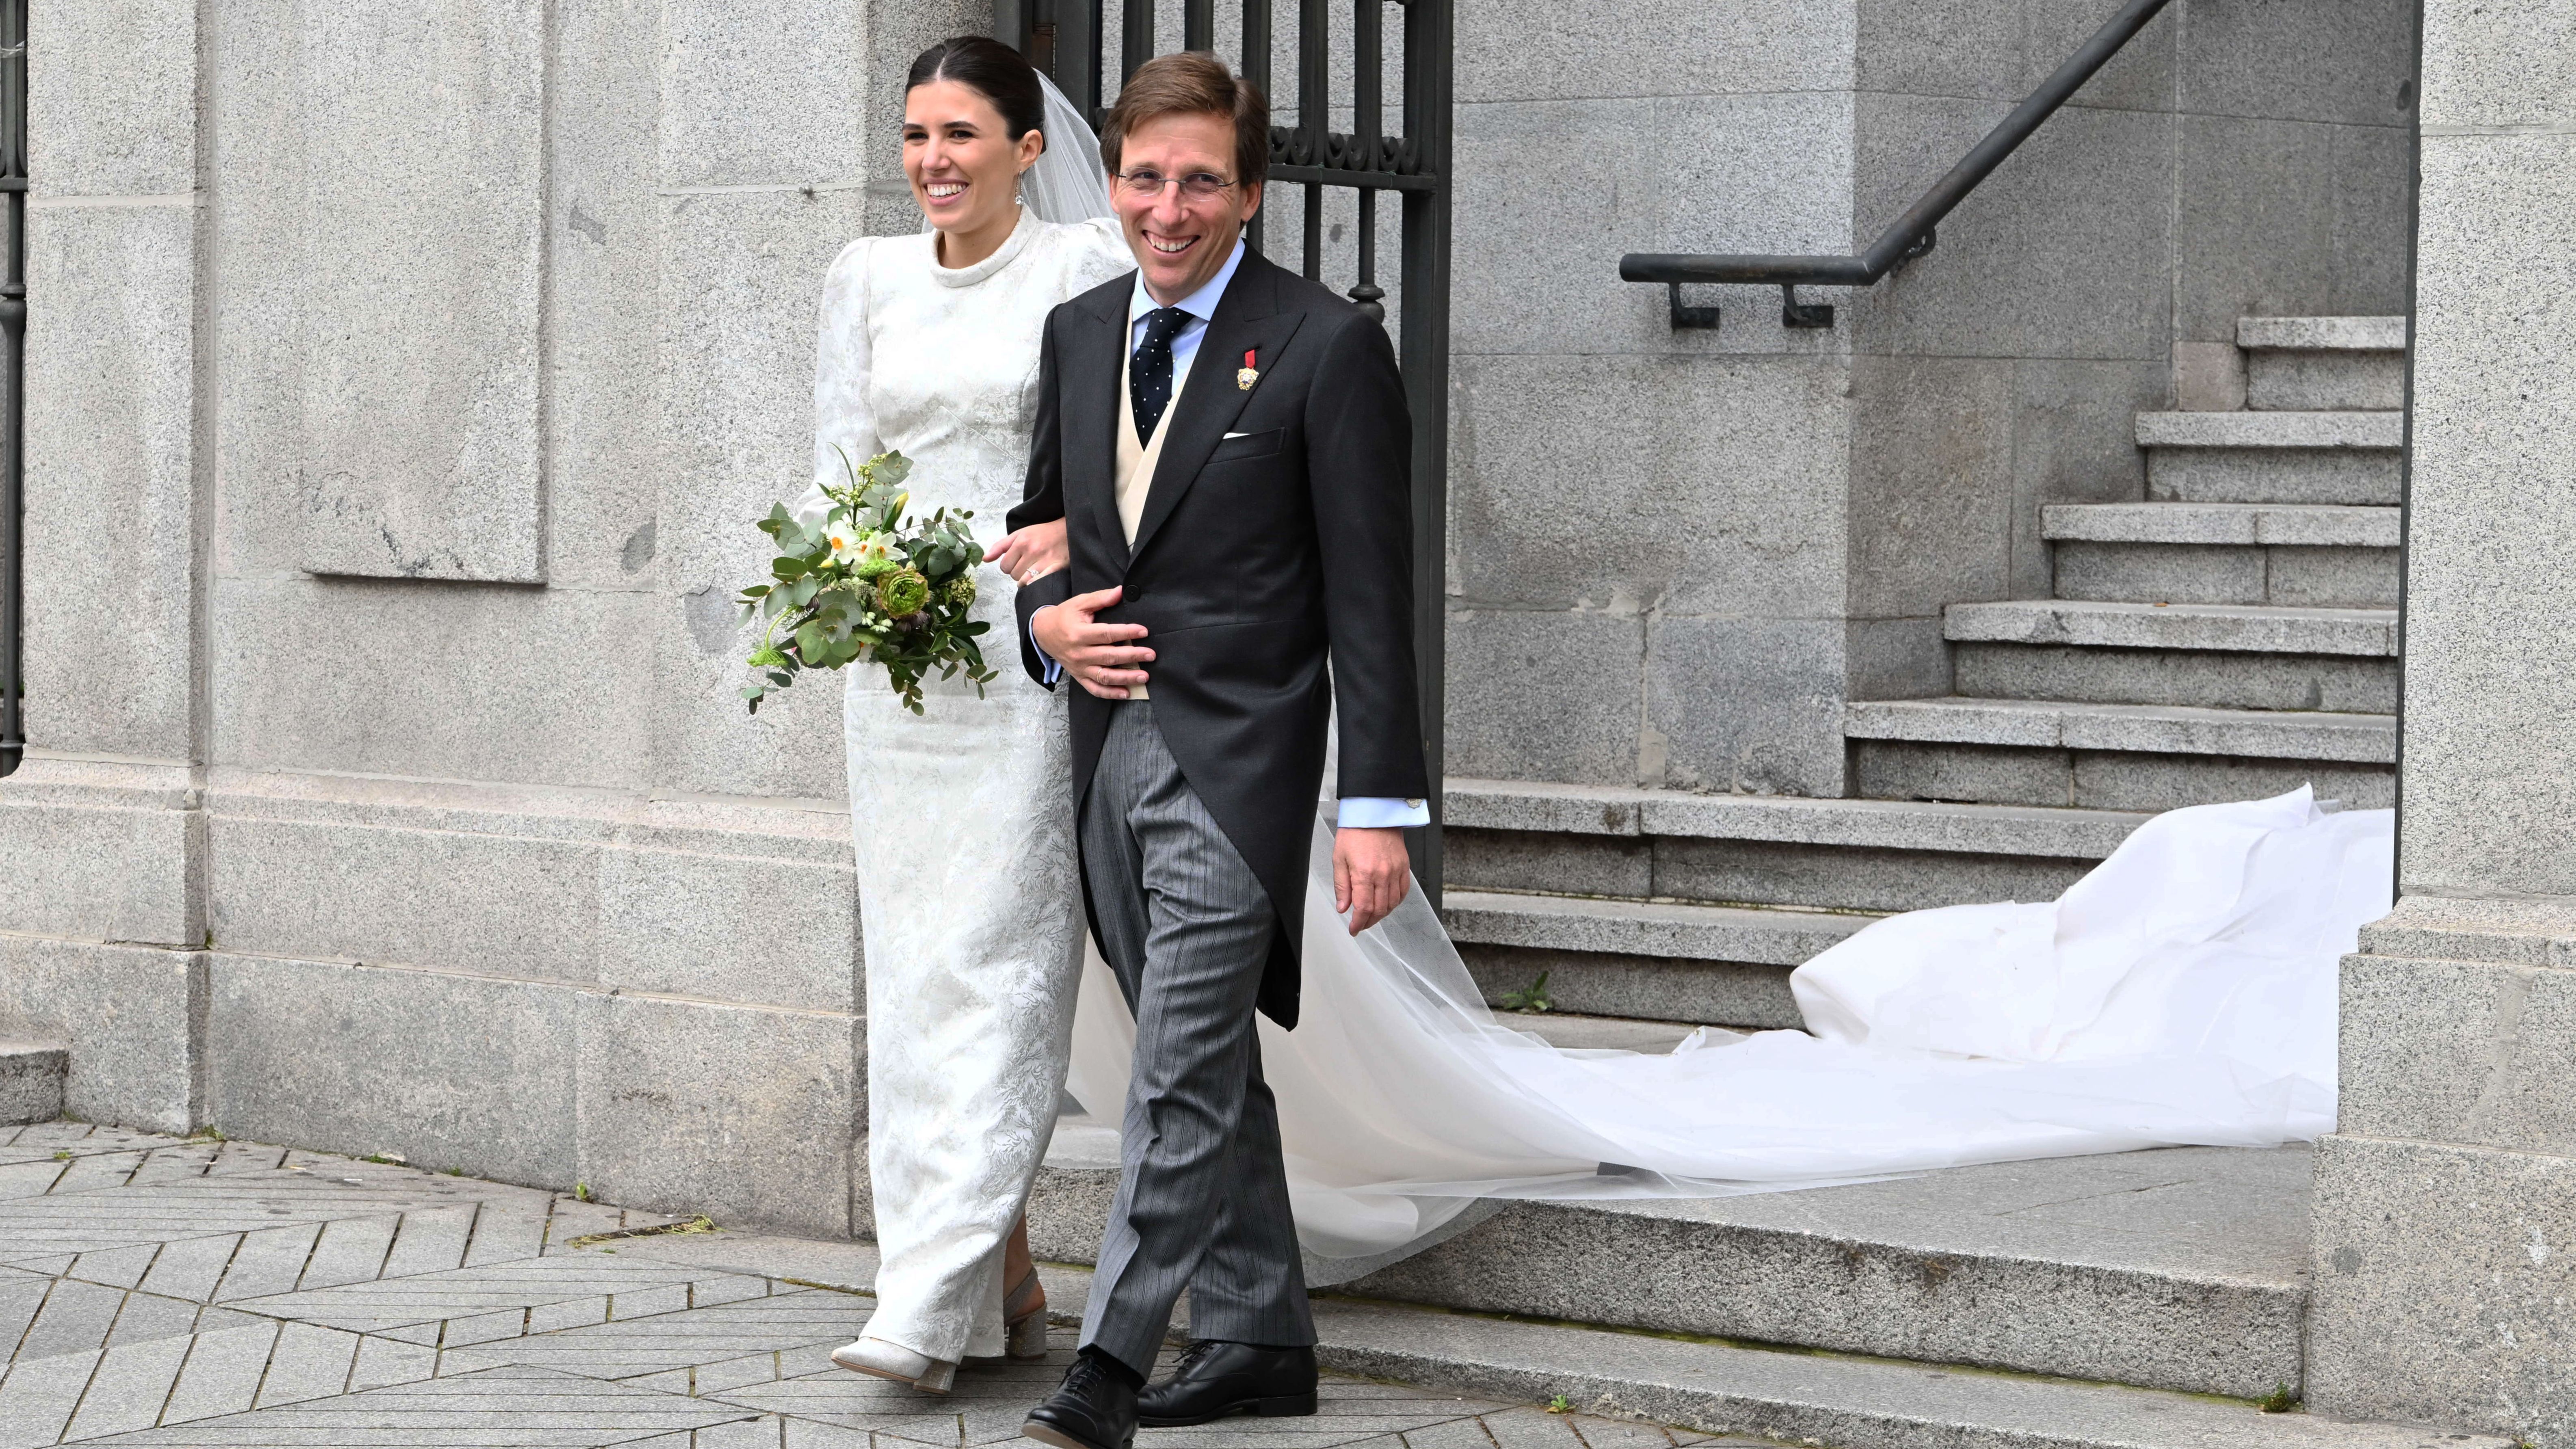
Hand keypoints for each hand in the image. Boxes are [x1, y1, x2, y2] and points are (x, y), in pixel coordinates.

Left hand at [986, 518, 1068, 584]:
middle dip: (1017, 572)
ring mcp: (1044, 560)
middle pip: (1013, 575)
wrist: (1068, 530)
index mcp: (1021, 541)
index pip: (1004, 566)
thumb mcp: (1020, 534)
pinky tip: (1038, 578)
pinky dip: (1035, 583)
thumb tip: (985, 559)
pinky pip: (1037, 582)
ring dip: (1026, 580)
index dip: (1009, 566)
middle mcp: (1032, 550)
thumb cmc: (1043, 533)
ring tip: (1033, 571)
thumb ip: (1000, 546)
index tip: (1017, 562)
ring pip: (1024, 581)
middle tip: (1027, 565)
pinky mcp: (1056, 567)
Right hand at [1030, 585, 1152, 698]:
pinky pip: (1095, 689)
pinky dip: (1110, 693)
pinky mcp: (1079, 677)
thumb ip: (1100, 598)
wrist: (1043, 633)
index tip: (1144, 631)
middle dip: (1132, 656)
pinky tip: (1126, 693)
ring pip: (1104, 676)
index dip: (1126, 632)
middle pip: (1109, 656)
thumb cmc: (1065, 616)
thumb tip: (1120, 591)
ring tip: (1144, 676)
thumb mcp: (1080, 603)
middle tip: (1151, 654)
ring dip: (1126, 677)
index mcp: (1078, 633)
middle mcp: (1079, 653)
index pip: (1106, 634)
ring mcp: (1079, 668)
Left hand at [1333, 827, 1410, 934]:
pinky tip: (1387, 904)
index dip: (1358, 923)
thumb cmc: (1355, 832)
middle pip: (1379, 909)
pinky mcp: (1404, 867)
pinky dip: (1395, 902)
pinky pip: (1403, 892)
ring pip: (1392, 904)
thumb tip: (1343, 907)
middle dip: (1369, 922)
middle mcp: (1383, 875)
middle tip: (1361, 925)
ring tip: (1372, 916)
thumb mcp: (1339, 859)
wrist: (1374, 813)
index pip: (1364, 908)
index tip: (1354, 929)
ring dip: (1382, 914)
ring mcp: (1396, 871)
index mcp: (1364, 873)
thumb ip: (1342, 886)